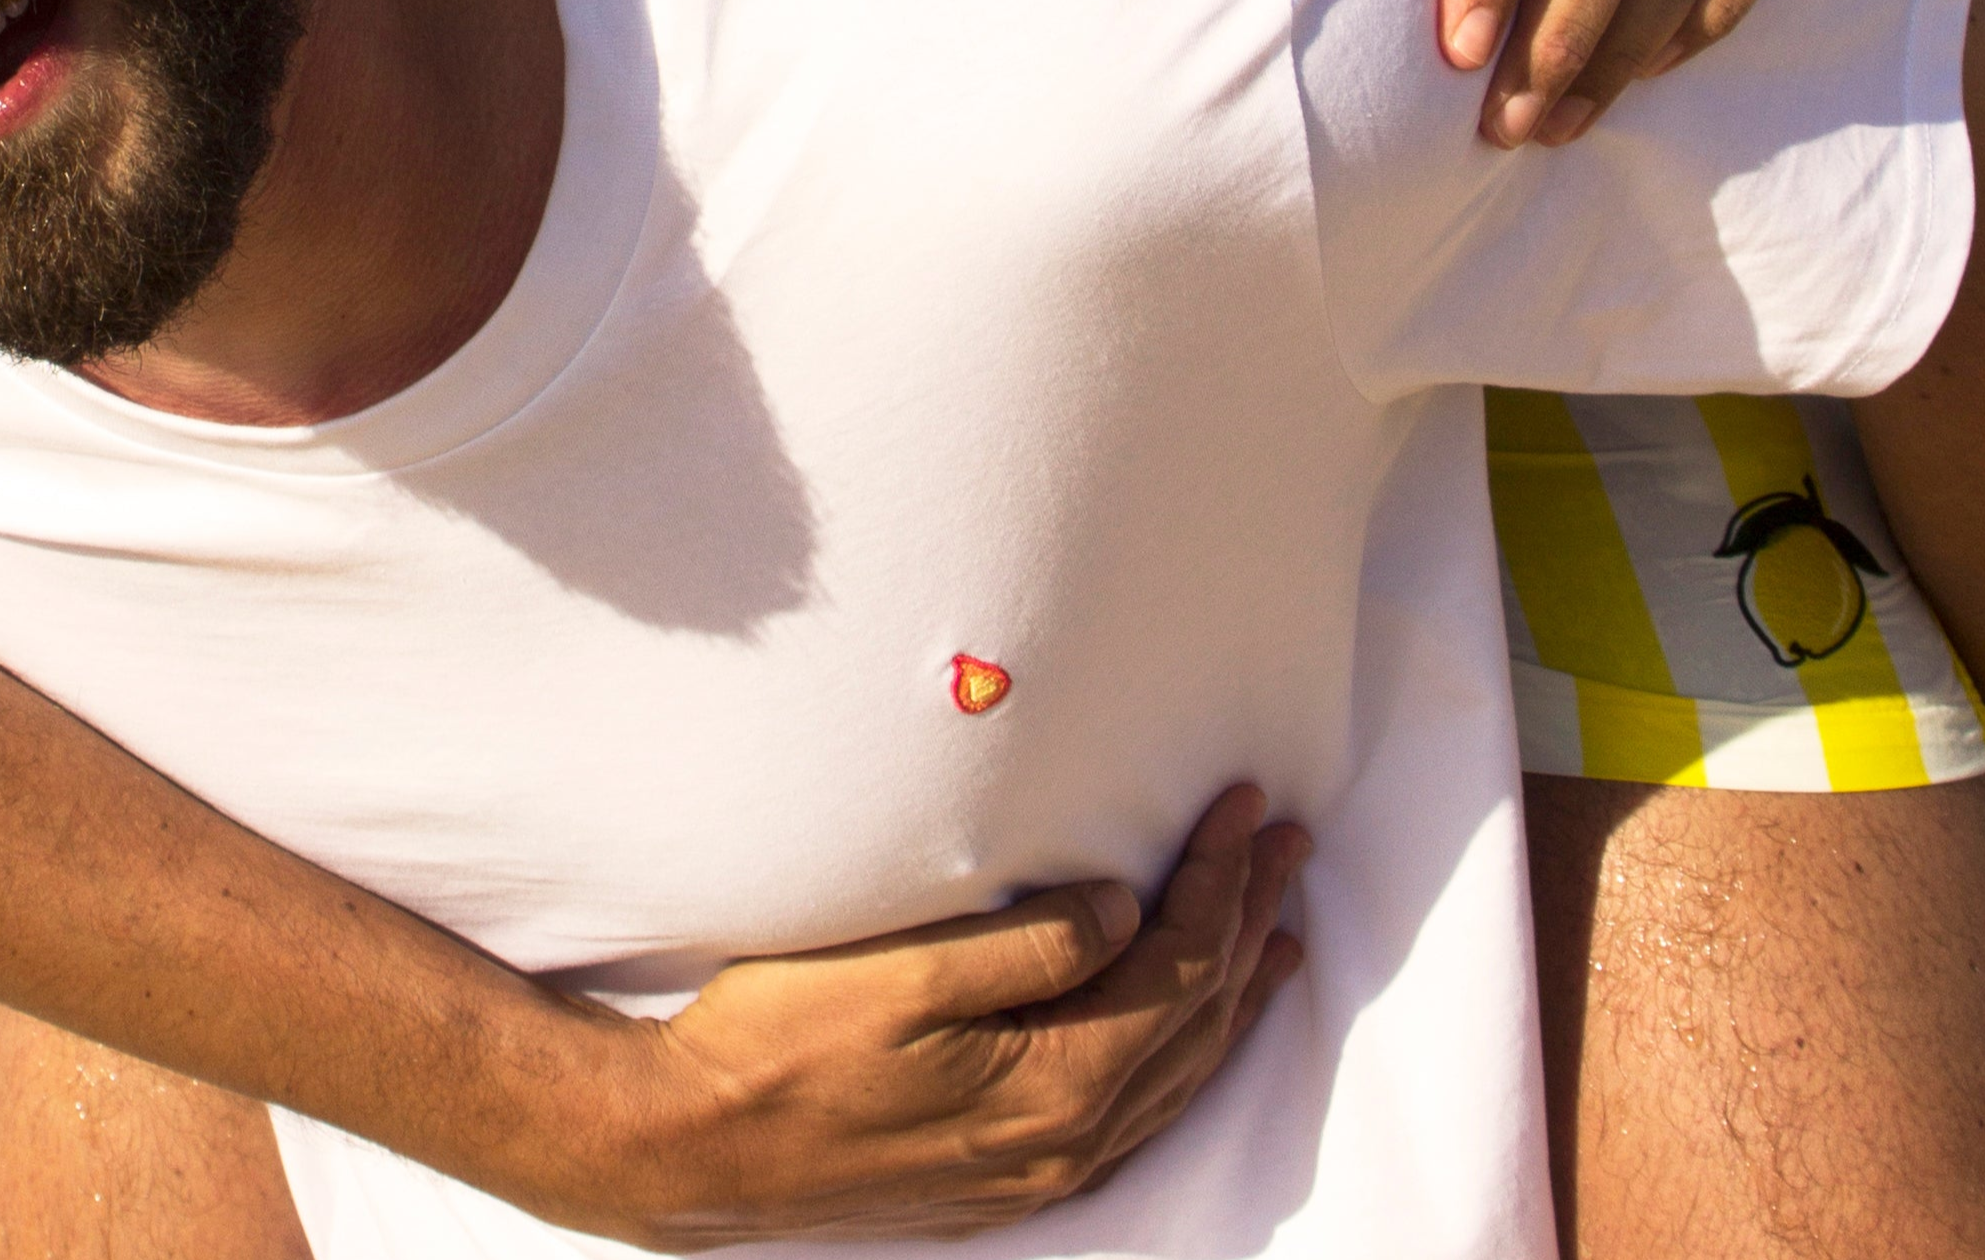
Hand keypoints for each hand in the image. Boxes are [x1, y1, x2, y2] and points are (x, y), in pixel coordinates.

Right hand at [548, 787, 1305, 1247]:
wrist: (697, 1144)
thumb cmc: (784, 1042)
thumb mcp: (899, 976)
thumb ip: (1025, 946)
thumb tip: (1123, 907)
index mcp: (1050, 1086)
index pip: (1175, 969)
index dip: (1218, 882)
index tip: (1246, 807)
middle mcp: (1063, 1141)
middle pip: (1193, 1022)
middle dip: (1247, 925)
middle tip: (1287, 845)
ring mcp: (1036, 1170)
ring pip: (1174, 1078)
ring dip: (1229, 996)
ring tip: (1272, 936)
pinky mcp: (1005, 1177)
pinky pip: (1136, 1115)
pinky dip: (1179, 1057)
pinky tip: (1181, 1033)